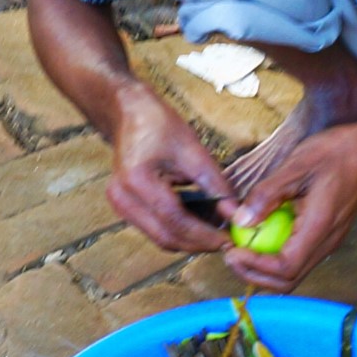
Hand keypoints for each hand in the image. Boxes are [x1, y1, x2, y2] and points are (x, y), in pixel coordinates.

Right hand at [106, 87, 236, 254]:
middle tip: (227, 242)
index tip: (229, 240)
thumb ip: (215, 183)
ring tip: (217, 232)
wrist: (128, 113)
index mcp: (137, 180)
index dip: (205, 234)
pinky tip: (199, 223)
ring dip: (190, 239)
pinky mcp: (125, 208)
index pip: (175, 220)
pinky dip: (179, 230)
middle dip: (199, 243)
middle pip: (166, 236)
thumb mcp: (192, 149)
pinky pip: (155, 228)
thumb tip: (237, 213)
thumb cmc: (159, 124)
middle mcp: (122, 199)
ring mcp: (120, 206)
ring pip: (160, 237)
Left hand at [225, 120, 356, 292]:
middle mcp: (326, 242)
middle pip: (288, 280)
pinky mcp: (326, 234)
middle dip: (254, 274)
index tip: (232, 250)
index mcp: (320, 227)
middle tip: (230, 254)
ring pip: (293, 272)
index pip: (285, 267)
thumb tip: (241, 220)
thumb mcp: (297, 166)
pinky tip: (260, 235)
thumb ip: (267, 195)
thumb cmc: (337, 152)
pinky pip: (298, 256)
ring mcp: (328, 240)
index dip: (255, 266)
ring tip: (240, 247)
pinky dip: (275, 255)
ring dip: (263, 268)